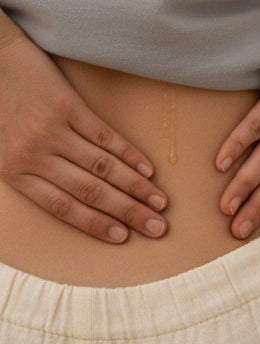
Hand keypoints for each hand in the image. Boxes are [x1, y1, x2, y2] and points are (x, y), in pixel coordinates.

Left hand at [0, 30, 168, 241]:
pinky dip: (129, 155)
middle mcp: (32, 154)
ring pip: (101, 167)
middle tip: (158, 228)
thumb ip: (26, 172)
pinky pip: (104, 136)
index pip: (62, 207)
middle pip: (89, 192)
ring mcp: (50, 129)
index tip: (123, 237)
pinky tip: (148, 169)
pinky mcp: (67, 105)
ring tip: (160, 203)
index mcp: (12, 171)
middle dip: (127, 213)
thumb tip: (69, 197)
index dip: (95, 224)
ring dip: (136, 187)